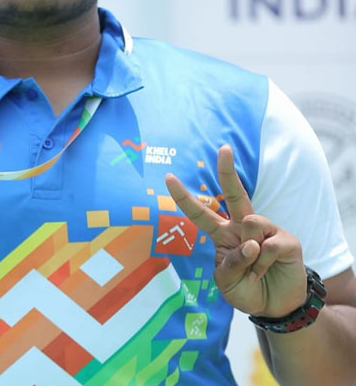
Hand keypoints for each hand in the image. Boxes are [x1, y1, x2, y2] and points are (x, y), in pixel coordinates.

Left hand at [165, 144, 306, 317]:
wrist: (275, 307)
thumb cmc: (246, 291)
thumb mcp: (226, 282)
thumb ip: (230, 262)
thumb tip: (251, 243)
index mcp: (222, 234)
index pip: (199, 212)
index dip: (184, 197)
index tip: (168, 177)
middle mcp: (243, 226)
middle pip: (235, 193)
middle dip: (228, 170)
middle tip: (223, 148)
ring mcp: (266, 230)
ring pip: (251, 221)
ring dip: (250, 252)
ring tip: (255, 269)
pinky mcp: (287, 240)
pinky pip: (269, 245)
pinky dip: (263, 264)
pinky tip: (267, 271)